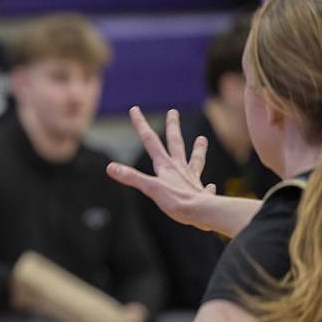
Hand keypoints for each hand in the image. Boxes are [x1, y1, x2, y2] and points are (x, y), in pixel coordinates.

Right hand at [107, 107, 215, 230]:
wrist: (203, 212)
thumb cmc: (178, 201)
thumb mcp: (150, 189)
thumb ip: (132, 177)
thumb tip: (110, 167)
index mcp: (165, 166)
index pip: (150, 141)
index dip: (140, 124)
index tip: (135, 109)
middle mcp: (179, 169)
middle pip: (175, 143)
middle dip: (172, 127)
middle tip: (173, 112)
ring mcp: (191, 180)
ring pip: (195, 160)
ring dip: (198, 149)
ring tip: (202, 139)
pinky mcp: (200, 193)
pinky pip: (205, 188)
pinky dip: (207, 186)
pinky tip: (210, 185)